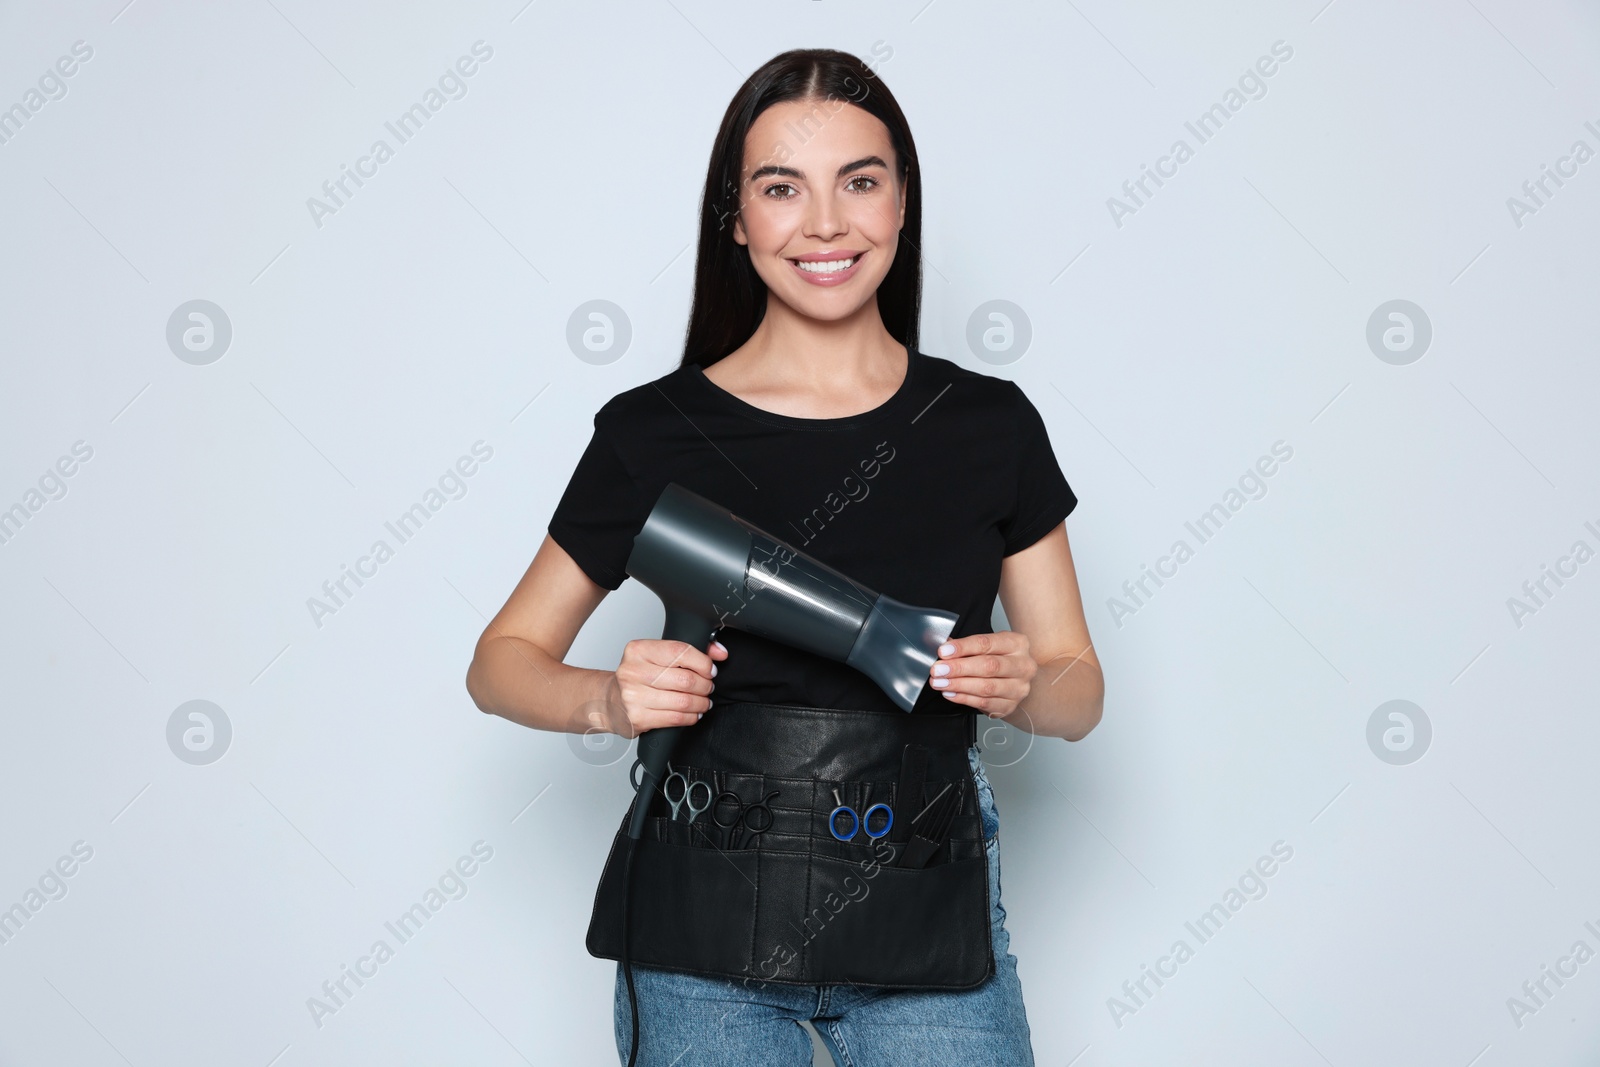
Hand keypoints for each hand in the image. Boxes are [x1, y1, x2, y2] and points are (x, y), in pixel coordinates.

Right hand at [604, 638, 727, 737]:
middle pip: (685, 679)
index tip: (710, 669)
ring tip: (703, 701)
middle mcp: (633, 671)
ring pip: (683, 701)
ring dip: (701, 703)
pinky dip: (691, 717)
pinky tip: (693, 713)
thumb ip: (688, 651)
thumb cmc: (637, 677)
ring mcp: (633, 696)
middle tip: (707, 687)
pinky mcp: (638, 718)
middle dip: (705, 685)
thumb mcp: (656, 657)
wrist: (610, 701)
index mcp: (638, 650)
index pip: (680, 651)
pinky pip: (676, 718)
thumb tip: (719, 652)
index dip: (702, 662)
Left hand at [928, 631, 1035, 719]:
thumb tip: (944, 646)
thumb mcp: (989, 646)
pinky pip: (984, 703)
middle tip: (938, 670)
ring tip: (940, 683)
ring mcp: (1019, 688)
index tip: (943, 651)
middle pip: (989, 666)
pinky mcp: (1010, 706)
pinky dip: (963, 698)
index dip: (963, 647)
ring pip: (986, 687)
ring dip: (958, 685)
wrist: (1017, 682)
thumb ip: (968, 646)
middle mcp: (1023, 665)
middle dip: (959, 668)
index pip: (987, 643)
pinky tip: (950, 693)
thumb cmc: (999, 659)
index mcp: (1017, 644)